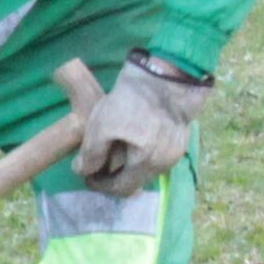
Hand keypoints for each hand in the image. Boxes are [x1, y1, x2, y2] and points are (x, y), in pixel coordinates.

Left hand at [78, 53, 211, 197]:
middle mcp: (165, 164)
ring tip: (113, 147)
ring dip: (128, 163)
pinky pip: (156, 154)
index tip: (87, 175)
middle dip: (114, 174)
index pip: (121, 189)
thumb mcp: (103, 125)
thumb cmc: (133, 100)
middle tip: (97, 162)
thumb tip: (83, 171)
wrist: (166, 74)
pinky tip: (131, 137)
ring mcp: (176, 152)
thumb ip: (92, 153)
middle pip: (135, 180)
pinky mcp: (180, 138)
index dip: (101, 185)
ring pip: (146, 167)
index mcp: (147, 164)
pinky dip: (142, 152)